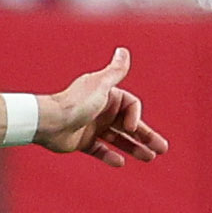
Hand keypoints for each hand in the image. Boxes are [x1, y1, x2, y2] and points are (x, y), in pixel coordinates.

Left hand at [39, 47, 167, 167]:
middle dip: (147, 136)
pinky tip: (120, 162)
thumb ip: (115, 71)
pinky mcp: (82, 141)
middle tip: (162, 149)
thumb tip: (123, 50)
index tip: (130, 128)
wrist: (49, 122)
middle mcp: (101, 111)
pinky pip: (100, 150)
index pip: (132, 107)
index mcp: (108, 96)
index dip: (136, 117)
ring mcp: (92, 127)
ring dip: (134, 148)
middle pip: (130, 125)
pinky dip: (109, 155)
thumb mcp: (101, 85)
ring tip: (149, 158)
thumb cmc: (76, 103)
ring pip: (118, 139)